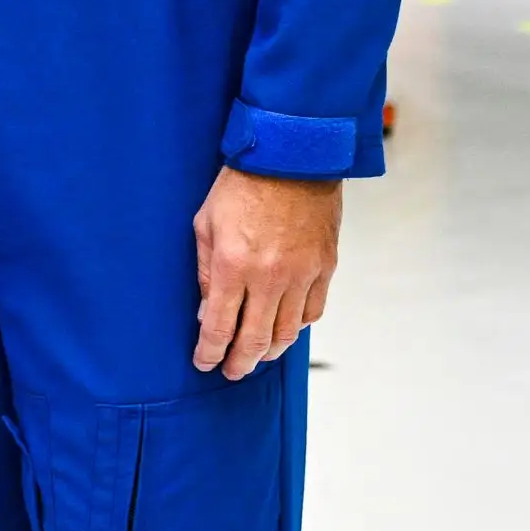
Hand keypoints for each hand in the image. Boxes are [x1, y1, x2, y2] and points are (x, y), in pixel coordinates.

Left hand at [190, 166, 338, 380]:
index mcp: (234, 265)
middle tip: (231, 372)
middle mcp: (270, 277)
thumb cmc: (241, 186)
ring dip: (268, 351)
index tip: (204, 362)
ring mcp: (302, 275)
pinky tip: (284, 329)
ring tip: (256, 357)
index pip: (220, 327)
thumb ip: (206, 273)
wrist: (292, 158)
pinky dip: (297, 327)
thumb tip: (207, 313)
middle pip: (255, 340)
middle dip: (239, 363)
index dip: (210, 352)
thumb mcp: (205, 224)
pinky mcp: (325, 268)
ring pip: (287, 332)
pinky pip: (312, 312)